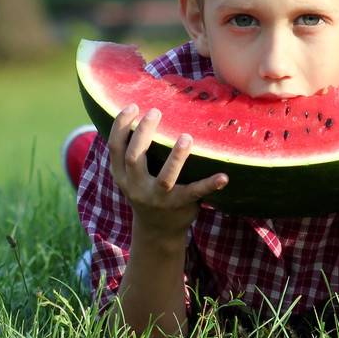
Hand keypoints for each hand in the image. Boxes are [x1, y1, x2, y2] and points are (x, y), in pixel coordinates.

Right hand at [107, 105, 227, 241]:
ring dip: (176, 157)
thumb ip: (135, 153)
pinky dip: (210, 184)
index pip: (115, 148)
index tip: (132, 106)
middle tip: (155, 111)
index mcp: (122, 175)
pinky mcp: (179, 205)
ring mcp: (157, 198)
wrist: (157, 231)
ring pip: (165, 177)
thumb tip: (143, 115)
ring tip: (186, 137)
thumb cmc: (148, 191)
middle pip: (135, 158)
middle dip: (143, 134)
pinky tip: (224, 176)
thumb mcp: (133, 176)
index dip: (120, 126)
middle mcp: (136, 186)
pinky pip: (195, 193)